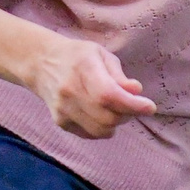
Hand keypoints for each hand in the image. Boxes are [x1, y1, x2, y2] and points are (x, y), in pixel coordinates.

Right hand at [29, 38, 155, 138]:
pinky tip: (102, 114)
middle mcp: (70, 91)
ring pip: (100, 130)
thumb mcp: (101, 55)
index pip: (109, 95)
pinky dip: (103, 128)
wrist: (40, 63)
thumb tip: (136, 91)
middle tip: (133, 105)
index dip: (132, 105)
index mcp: (82, 68)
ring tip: (117, 109)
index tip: (149, 107)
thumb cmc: (77, 56)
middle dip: (128, 114)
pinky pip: (90, 134)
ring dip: (116, 123)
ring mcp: (63, 109)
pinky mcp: (60, 122)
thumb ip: (119, 75)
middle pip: (108, 117)